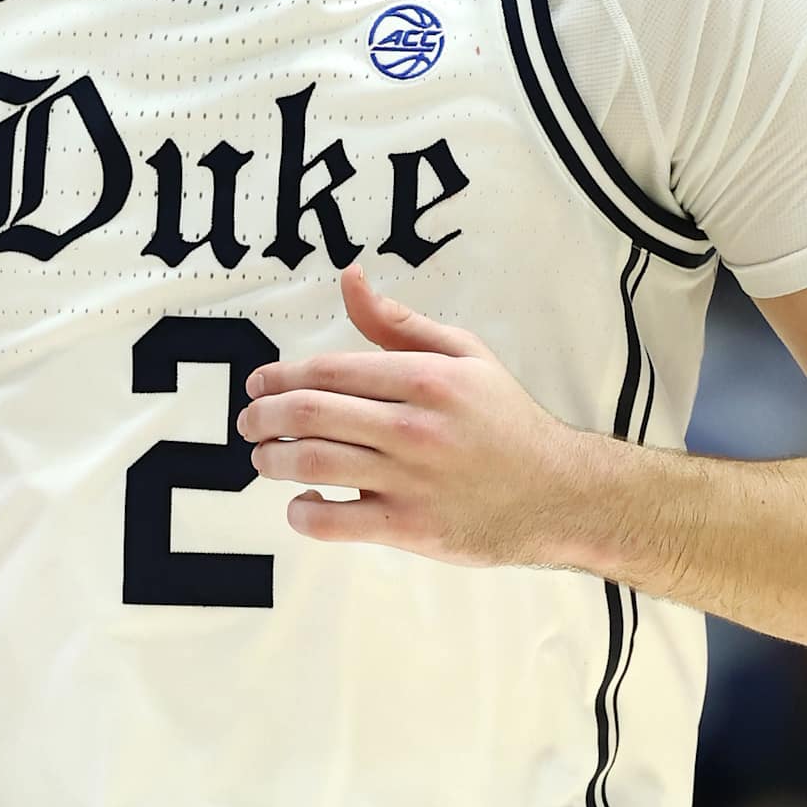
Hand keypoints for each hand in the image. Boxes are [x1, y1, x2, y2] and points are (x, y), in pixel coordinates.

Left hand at [237, 264, 585, 567]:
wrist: (558, 492)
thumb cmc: (504, 421)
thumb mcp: (465, 355)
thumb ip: (399, 322)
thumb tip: (349, 278)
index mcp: (425, 378)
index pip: (327, 372)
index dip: (278, 378)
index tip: (257, 385)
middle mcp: (414, 427)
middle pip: (308, 416)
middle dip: (261, 417)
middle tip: (248, 422)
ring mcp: (410, 480)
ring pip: (312, 466)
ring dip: (271, 461)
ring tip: (264, 459)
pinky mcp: (411, 528)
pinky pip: (334, 523)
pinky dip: (303, 514)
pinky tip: (303, 504)